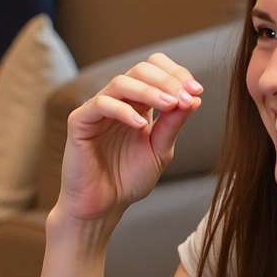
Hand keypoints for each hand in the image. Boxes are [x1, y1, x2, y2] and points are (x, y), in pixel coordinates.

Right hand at [54, 53, 202, 229]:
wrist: (103, 207)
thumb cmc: (128, 180)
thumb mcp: (160, 150)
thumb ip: (173, 124)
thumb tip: (195, 98)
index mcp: (137, 104)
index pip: (155, 70)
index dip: (177, 75)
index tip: (197, 92)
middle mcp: (117, 101)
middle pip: (141, 69)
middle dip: (168, 80)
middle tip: (186, 97)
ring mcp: (97, 109)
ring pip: (121, 82)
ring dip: (150, 90)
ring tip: (170, 104)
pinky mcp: (79, 122)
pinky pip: (100, 104)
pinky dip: (123, 110)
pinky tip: (140, 125)